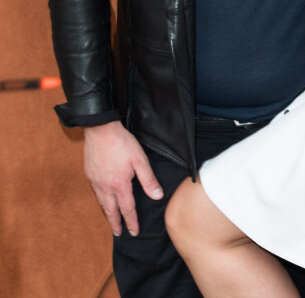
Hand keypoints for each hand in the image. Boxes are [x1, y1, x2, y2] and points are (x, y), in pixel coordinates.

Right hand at [84, 121, 163, 236]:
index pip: (127, 209)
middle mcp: (105, 187)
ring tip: (111, 219)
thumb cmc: (122, 143)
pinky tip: (102, 198)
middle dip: (116, 223)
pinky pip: (95, 192)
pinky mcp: (89, 173)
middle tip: (118, 234)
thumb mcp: (140, 160)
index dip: (131, 222)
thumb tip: (157, 196)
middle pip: (111, 210)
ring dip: (107, 213)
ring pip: (101, 202)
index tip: (134, 233)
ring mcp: (95, 180)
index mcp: (119, 185)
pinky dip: (100, 200)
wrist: (100, 129)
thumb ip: (148, 179)